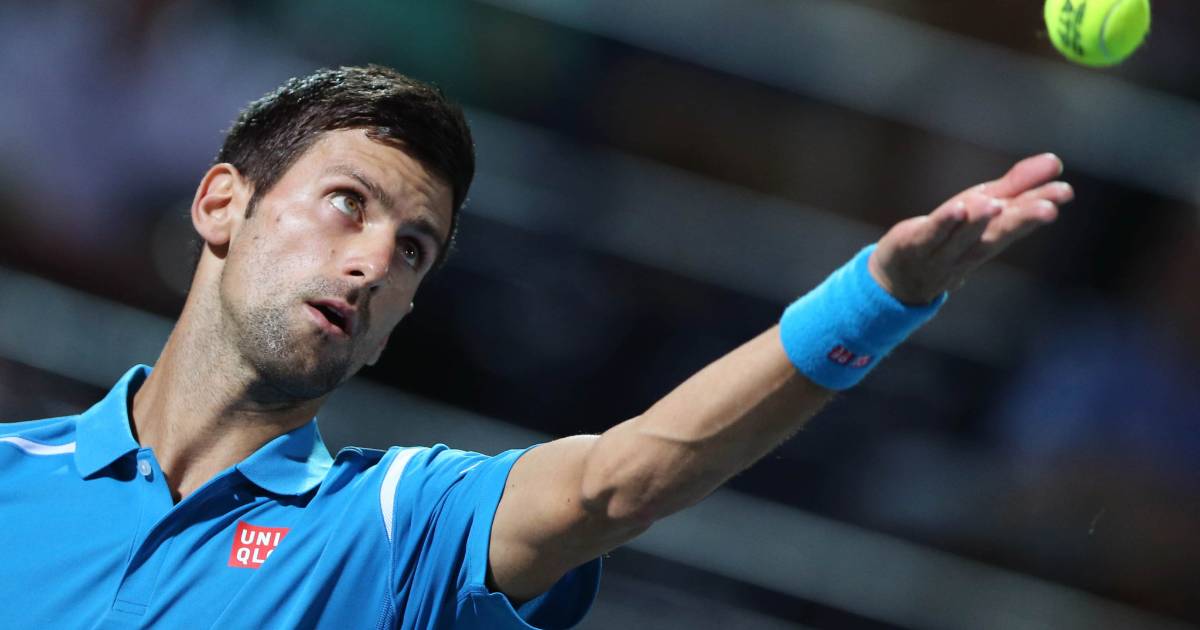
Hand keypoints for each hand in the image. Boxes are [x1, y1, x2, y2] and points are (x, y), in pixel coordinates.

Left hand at [868, 153, 1073, 304]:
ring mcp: (941, 253)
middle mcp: (971, 249)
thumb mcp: (982, 206)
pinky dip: (944, 224)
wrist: (900, 277)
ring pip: (963, 238)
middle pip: (997, 235)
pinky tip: (956, 208)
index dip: (1039, 207)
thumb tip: (1056, 161)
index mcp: (992, 237)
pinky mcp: (913, 246)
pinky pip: (930, 235)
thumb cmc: (950, 236)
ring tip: (994, 203)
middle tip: (1048, 209)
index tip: (1064, 192)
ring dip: (979, 221)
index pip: (1018, 222)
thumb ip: (1017, 185)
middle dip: (1022, 220)